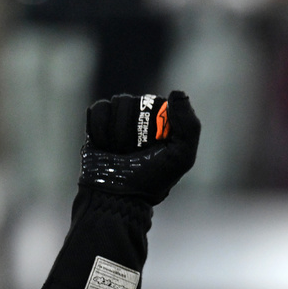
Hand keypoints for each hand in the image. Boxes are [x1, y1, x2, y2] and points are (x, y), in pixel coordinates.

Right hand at [79, 91, 200, 204]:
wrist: (116, 196)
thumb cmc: (151, 179)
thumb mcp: (181, 156)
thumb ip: (189, 126)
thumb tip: (176, 92)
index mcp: (165, 122)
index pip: (157, 102)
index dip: (153, 122)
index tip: (154, 143)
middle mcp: (144, 117)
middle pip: (135, 101)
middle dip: (132, 130)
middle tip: (133, 152)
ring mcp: (121, 118)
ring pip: (117, 103)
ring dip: (117, 132)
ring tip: (119, 151)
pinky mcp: (99, 122)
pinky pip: (98, 109)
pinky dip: (101, 129)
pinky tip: (105, 146)